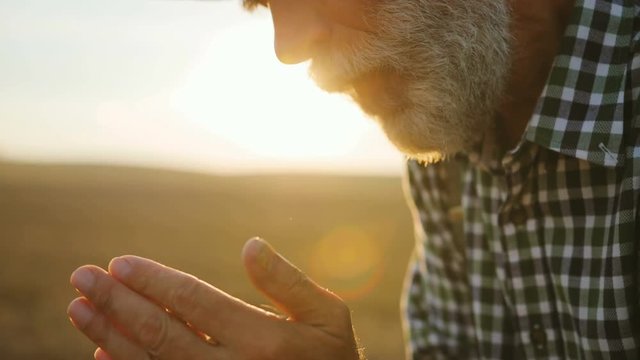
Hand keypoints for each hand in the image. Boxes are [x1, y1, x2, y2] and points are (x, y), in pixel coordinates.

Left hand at [67, 238, 362, 359]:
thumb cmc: (332, 358)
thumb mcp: (328, 315)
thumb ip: (288, 282)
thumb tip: (250, 244)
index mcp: (264, 340)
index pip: (194, 302)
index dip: (153, 281)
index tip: (119, 262)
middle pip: (161, 333)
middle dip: (117, 302)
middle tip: (82, 277)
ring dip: (109, 335)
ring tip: (78, 308)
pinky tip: (101, 352)